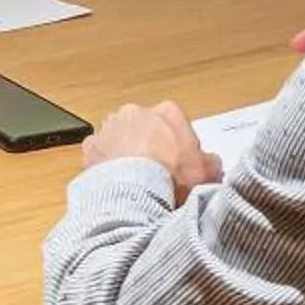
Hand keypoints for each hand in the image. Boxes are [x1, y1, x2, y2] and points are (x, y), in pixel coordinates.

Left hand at [81, 100, 222, 204]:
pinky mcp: (92, 145)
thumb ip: (211, 163)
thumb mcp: (207, 172)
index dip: (178, 146)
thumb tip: (211, 164)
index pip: (175, 123)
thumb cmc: (173, 178)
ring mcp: (111, 127)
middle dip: (149, 145)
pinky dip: (104, 164)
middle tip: (155, 173)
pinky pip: (99, 153)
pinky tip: (114, 183)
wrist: (135, 192)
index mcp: (168, 112)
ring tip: (133, 181)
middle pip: (145, 127)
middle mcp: (137, 112)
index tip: (180, 165)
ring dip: (125, 152)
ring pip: (120, 137)